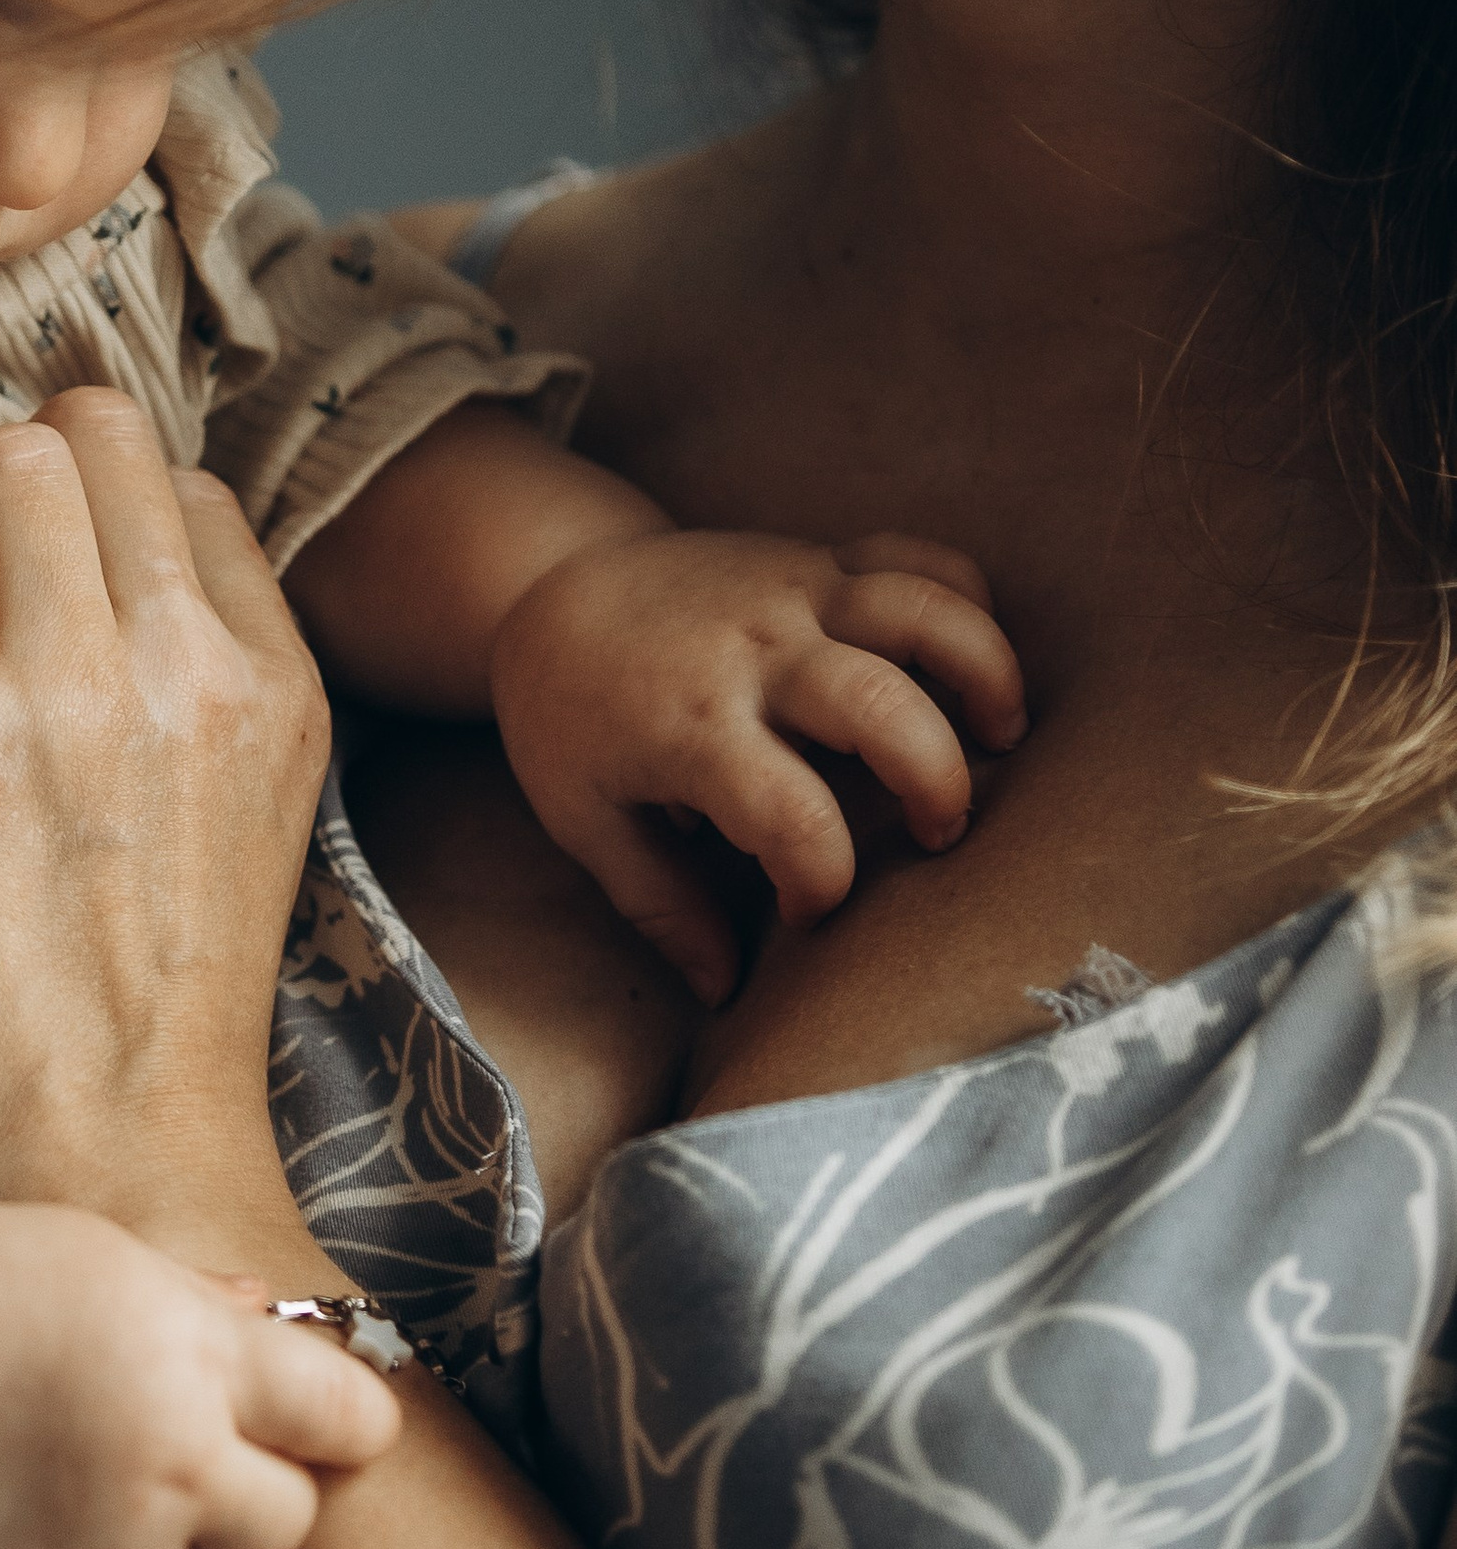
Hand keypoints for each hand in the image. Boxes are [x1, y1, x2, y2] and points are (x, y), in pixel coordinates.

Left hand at [0, 385, 334, 1244]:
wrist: (104, 1181)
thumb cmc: (144, 1025)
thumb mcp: (240, 825)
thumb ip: (194, 690)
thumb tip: (85, 582)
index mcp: (277, 688)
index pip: (187, 494)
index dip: (99, 516)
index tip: (44, 573)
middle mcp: (189, 664)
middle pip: (90, 442)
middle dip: (12, 481)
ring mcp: (68, 690)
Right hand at [0, 1200, 397, 1548]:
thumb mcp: (100, 1257)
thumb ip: (202, 1304)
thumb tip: (274, 1322)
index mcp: (196, 1366)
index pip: (349, 1417)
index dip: (349, 1420)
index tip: (336, 1421)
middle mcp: (173, 1475)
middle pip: (288, 1524)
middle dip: (257, 1491)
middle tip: (190, 1449)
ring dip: (167, 1540)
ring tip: (73, 1474)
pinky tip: (25, 1520)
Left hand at [489, 526, 1027, 1003]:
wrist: (548, 581)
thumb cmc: (568, 716)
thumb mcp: (585, 820)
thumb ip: (659, 906)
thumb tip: (722, 990)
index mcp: (690, 728)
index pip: (790, 817)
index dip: (820, 883)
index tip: (808, 911)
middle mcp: (752, 653)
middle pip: (880, 707)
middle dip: (935, 783)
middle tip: (937, 835)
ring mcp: (792, 592)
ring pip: (921, 611)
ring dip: (984, 673)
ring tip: (1001, 738)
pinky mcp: (816, 558)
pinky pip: (916, 558)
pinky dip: (965, 596)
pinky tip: (970, 661)